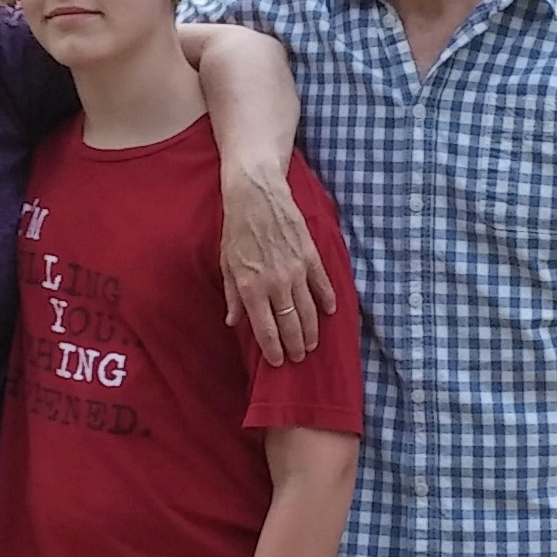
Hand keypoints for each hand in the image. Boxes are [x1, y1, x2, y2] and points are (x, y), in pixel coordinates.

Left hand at [220, 163, 334, 367]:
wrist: (257, 195)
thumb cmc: (236, 229)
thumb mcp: (226, 264)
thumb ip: (232, 296)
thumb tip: (234, 322)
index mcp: (251, 288)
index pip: (266, 330)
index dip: (273, 350)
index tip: (278, 362)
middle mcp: (275, 283)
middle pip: (291, 325)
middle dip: (296, 346)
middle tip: (299, 358)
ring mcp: (296, 270)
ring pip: (309, 311)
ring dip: (312, 331)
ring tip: (312, 344)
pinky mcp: (311, 256)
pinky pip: (323, 285)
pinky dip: (327, 300)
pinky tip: (330, 312)